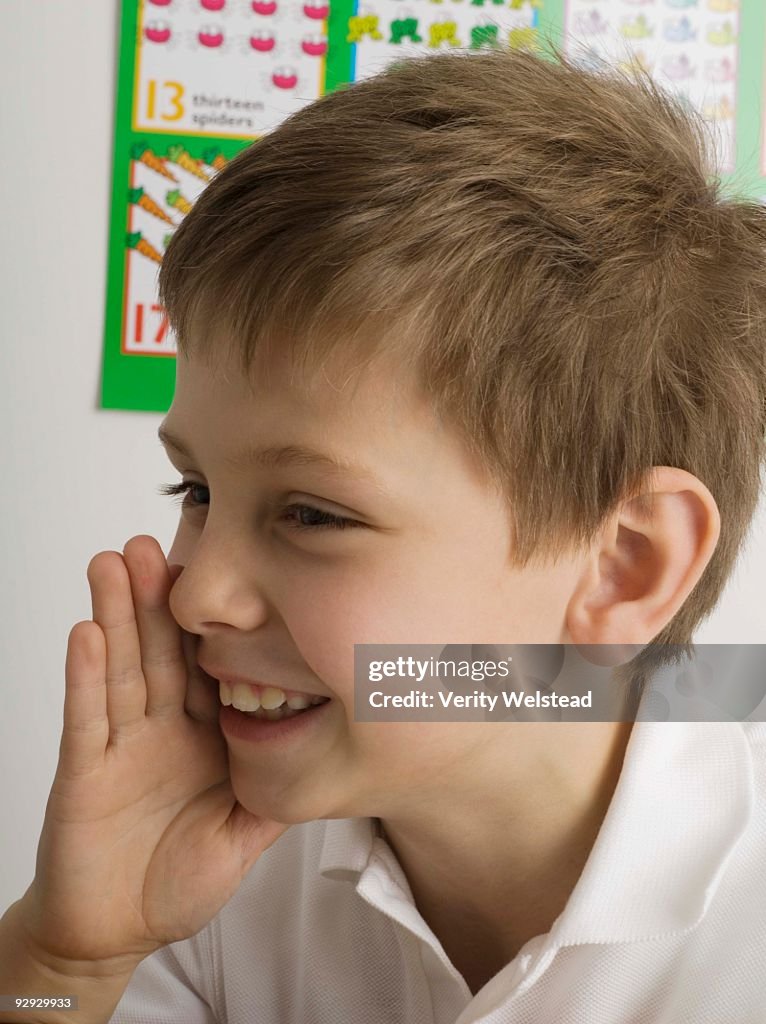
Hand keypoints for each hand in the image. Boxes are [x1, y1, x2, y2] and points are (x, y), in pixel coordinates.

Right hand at [19, 535, 289, 969]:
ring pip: (120, 667)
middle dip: (157, 597)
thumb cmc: (177, 880)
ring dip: (118, 614)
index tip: (217, 567)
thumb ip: (278, 795)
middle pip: (160, 650)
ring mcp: (122, 745)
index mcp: (203, 735)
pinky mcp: (86, 771)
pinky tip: (87, 631)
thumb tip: (333, 762)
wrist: (117, 930)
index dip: (210, 620)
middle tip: (155, 541)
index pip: (207, 665)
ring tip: (115, 562)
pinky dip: (86, 675)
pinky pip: (87, 716)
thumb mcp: (243, 834)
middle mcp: (162, 728)